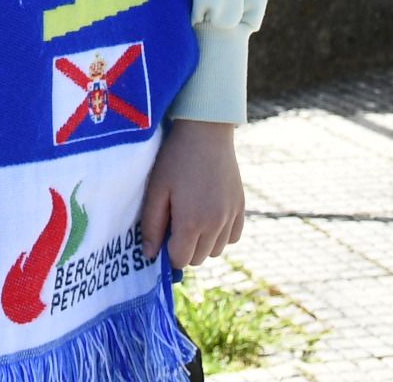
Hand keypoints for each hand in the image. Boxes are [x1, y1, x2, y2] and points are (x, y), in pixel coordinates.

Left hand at [139, 121, 246, 267]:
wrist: (206, 132)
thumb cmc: (175, 159)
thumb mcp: (156, 190)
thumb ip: (152, 226)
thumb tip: (150, 256)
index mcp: (191, 222)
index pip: (180, 260)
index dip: (168, 252)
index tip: (163, 235)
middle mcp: (215, 224)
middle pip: (198, 258)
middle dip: (184, 249)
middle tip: (175, 223)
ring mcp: (231, 216)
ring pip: (216, 251)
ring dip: (203, 243)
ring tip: (192, 218)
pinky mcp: (241, 207)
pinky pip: (233, 237)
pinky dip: (222, 234)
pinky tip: (210, 216)